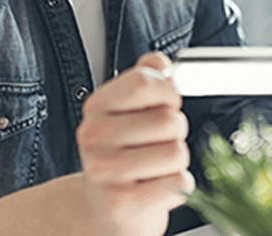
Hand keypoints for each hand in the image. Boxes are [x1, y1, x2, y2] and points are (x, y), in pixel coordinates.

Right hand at [76, 52, 194, 235]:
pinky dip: (178, 185)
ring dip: (177, 160)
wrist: (103, 208)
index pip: (144, 82)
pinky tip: (154, 187)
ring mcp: (102, 173)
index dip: (168, 92)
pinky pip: (179, 183)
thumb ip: (147, 76)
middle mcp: (93, 136)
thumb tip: (160, 62)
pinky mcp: (119, 205)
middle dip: (176, 131)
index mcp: (96, 106)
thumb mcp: (131, 109)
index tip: (166, 103)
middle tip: (158, 142)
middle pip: (168, 120)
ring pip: (177, 152)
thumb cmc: (124, 151)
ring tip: (154, 166)